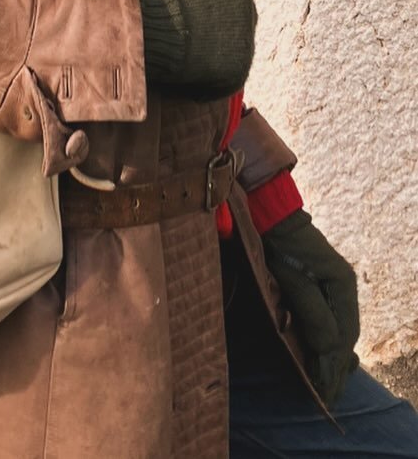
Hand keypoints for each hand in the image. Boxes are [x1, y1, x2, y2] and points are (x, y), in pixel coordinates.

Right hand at [124, 0, 256, 98]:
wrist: (150, 18)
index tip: (189, 1)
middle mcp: (248, 1)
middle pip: (234, 14)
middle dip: (215, 22)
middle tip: (184, 31)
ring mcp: (245, 35)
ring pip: (231, 45)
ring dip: (213, 50)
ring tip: (182, 58)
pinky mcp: (238, 67)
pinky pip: (224, 77)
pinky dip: (207, 81)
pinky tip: (186, 83)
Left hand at [263, 208, 359, 406]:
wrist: (269, 214)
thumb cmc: (278, 244)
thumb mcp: (294, 279)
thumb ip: (313, 313)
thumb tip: (329, 349)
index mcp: (342, 286)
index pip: (343, 336)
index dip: (333, 364)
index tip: (324, 390)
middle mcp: (344, 289)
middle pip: (345, 337)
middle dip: (335, 368)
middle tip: (326, 398)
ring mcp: (334, 287)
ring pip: (339, 332)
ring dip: (332, 359)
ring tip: (326, 386)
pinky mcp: (321, 287)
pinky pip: (330, 322)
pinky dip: (326, 343)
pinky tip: (321, 357)